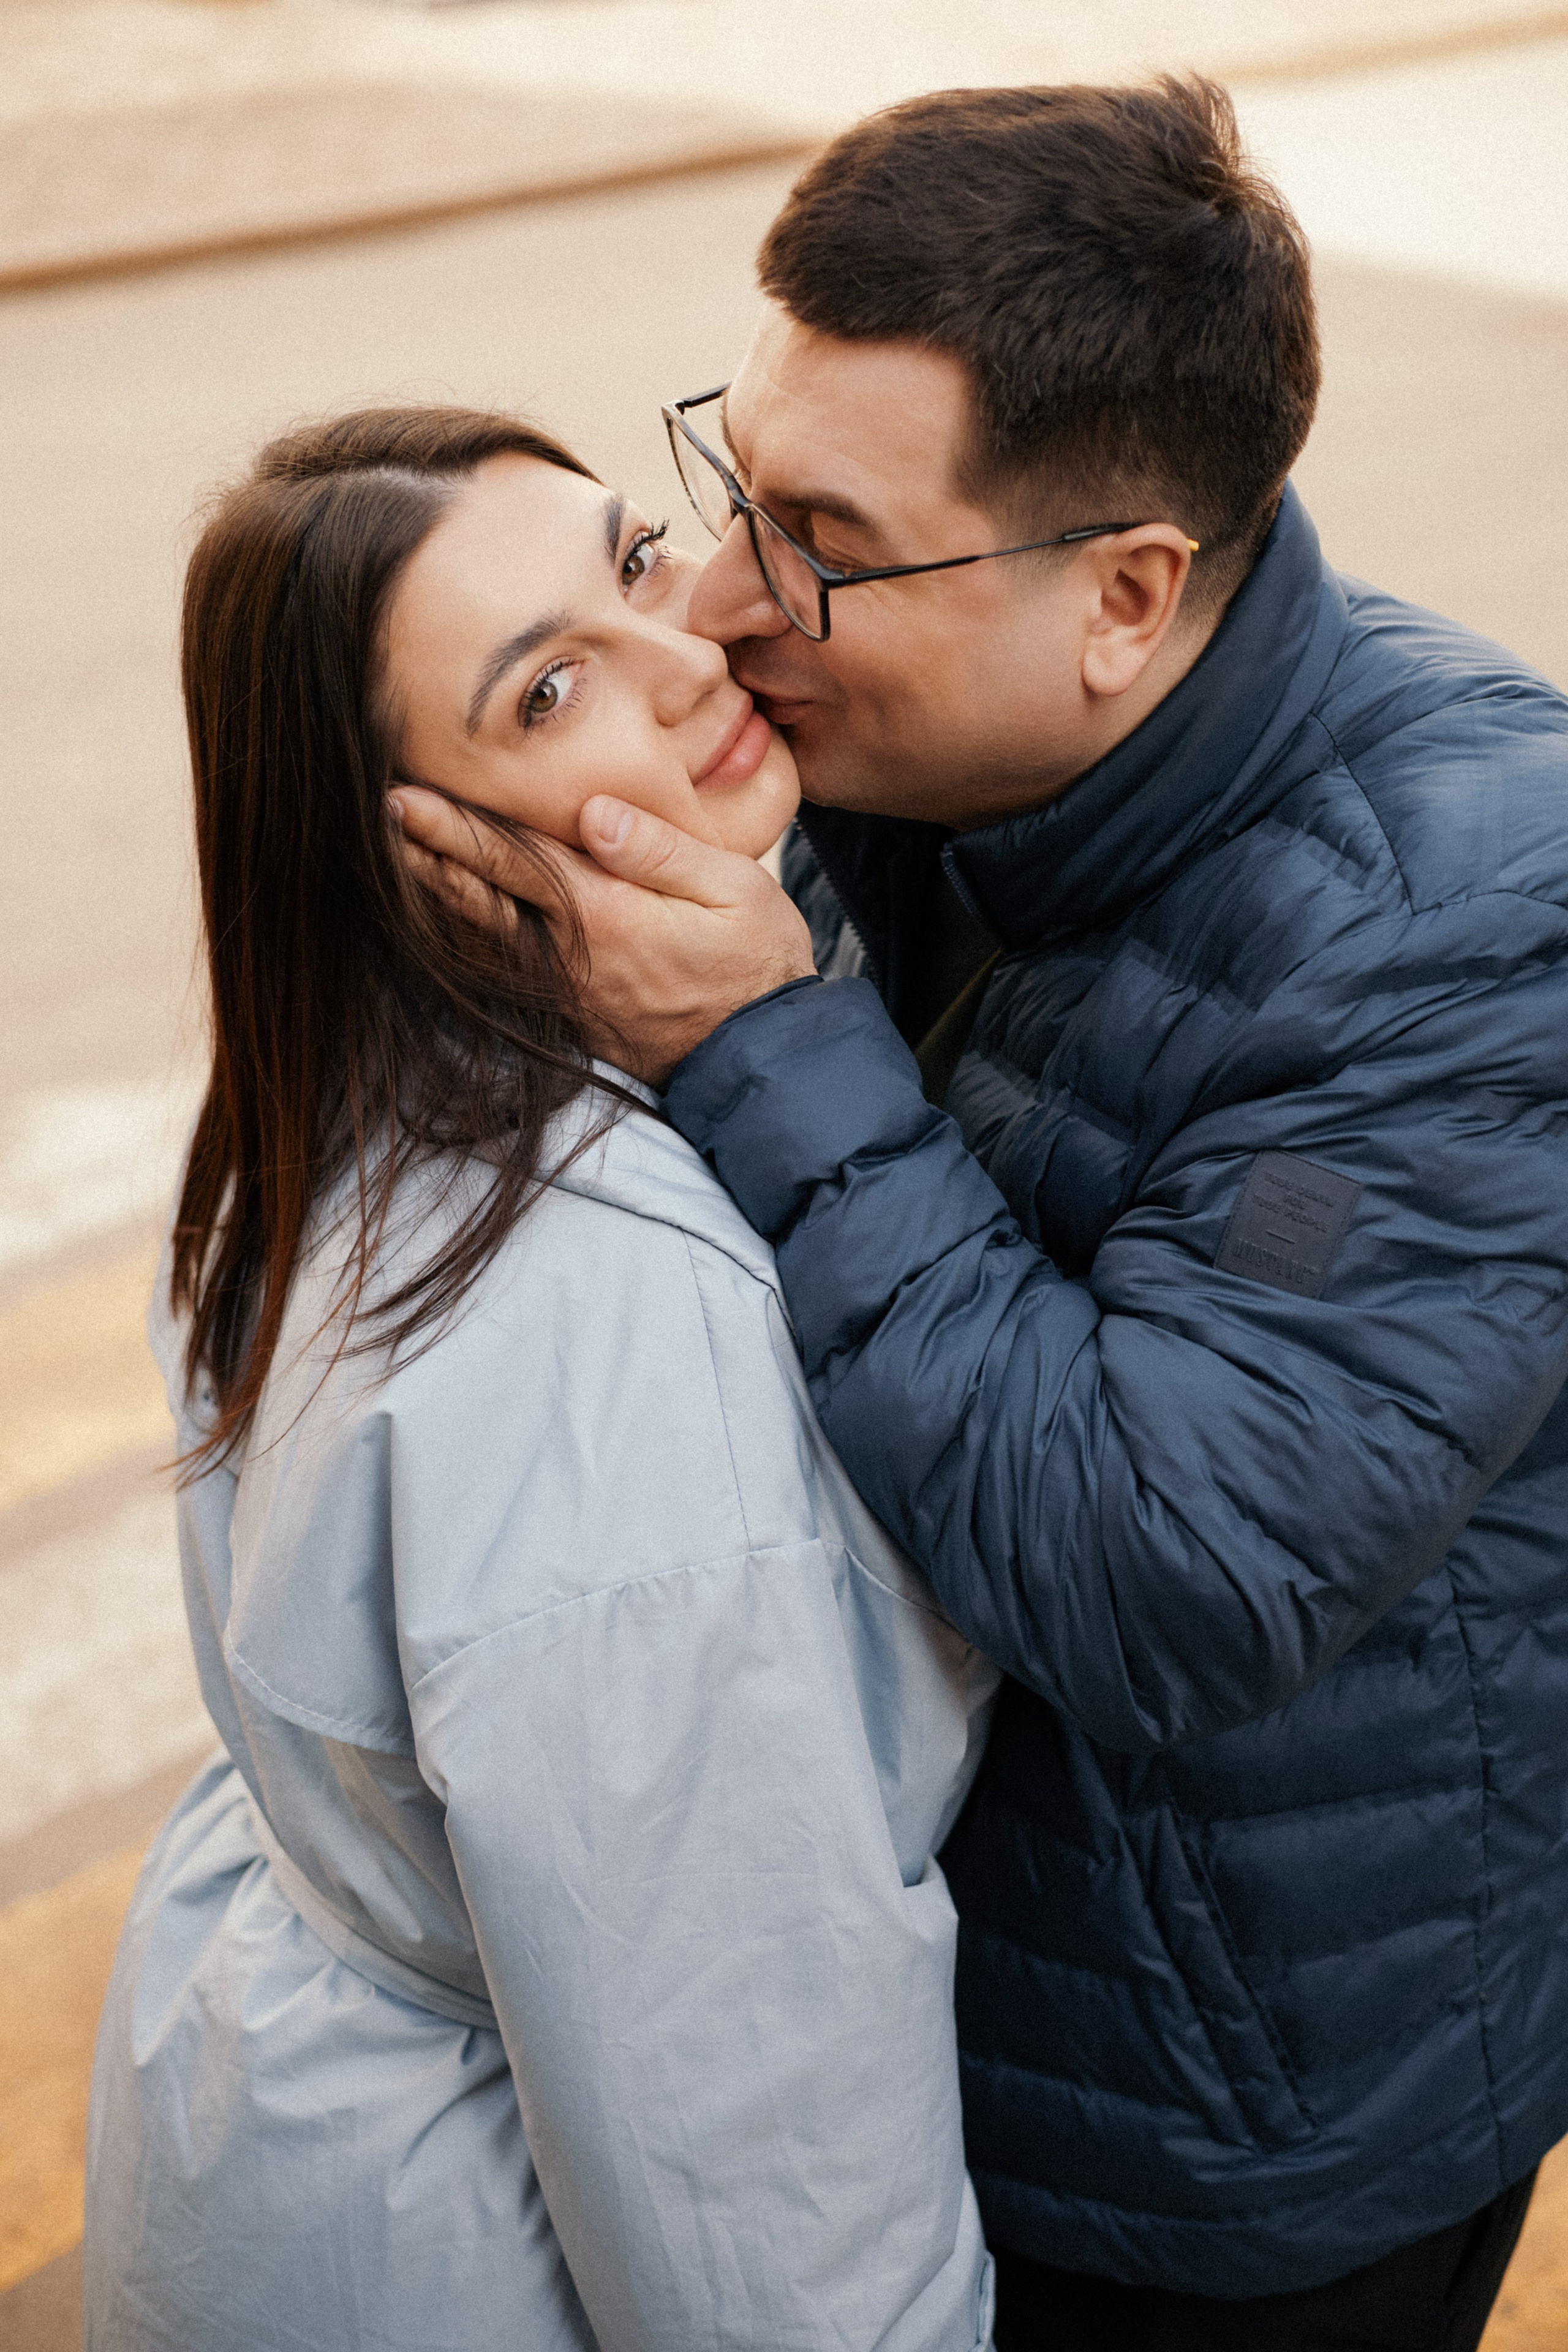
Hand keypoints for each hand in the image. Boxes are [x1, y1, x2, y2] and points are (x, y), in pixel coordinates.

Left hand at [390, 788, 817, 1086]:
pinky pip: (502, 965)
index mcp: (606, 916)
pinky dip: (467, 933)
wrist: (762, 1057)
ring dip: (435, 894)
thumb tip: (592, 811)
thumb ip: (661, 850)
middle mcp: (569, 957)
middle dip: (423, 855)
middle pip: (478, 898)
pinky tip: (447, 911)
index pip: (513, 861)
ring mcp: (563, 990)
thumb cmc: (757, 963)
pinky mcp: (569, 1012)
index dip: (453, 828)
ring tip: (394, 854)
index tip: (401, 797)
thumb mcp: (734, 890)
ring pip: (482, 934)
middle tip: (375, 816)